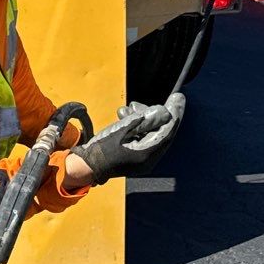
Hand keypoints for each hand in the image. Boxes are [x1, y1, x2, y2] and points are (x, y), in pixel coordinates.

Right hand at [69, 96, 184, 185]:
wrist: (85, 165)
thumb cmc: (100, 150)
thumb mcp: (121, 130)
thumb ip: (143, 120)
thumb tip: (163, 111)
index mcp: (146, 154)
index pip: (168, 130)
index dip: (174, 112)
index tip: (178, 97)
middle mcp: (149, 160)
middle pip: (160, 132)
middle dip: (151, 115)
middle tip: (139, 104)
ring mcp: (143, 160)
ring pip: (151, 134)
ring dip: (142, 119)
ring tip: (128, 110)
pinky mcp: (136, 158)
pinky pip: (143, 139)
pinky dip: (137, 127)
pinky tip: (125, 118)